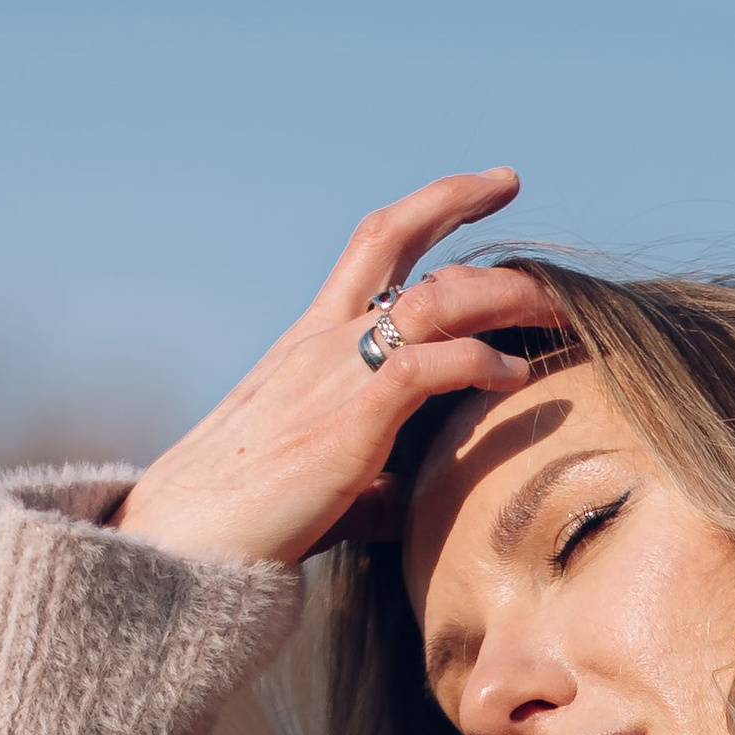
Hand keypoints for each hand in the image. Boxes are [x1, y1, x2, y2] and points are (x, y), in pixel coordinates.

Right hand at [115, 169, 549, 565]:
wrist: (180, 547)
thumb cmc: (247, 520)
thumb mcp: (319, 480)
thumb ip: (371, 476)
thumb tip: (408, 500)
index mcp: (312, 342)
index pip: (375, 246)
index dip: (434, 207)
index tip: (491, 188)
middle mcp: (321, 342)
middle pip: (397, 242)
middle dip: (464, 209)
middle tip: (524, 205)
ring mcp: (330, 377)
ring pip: (429, 300)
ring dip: (499, 295)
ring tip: (555, 306)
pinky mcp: (346, 426)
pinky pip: (424, 369)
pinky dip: (477, 363)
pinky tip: (516, 378)